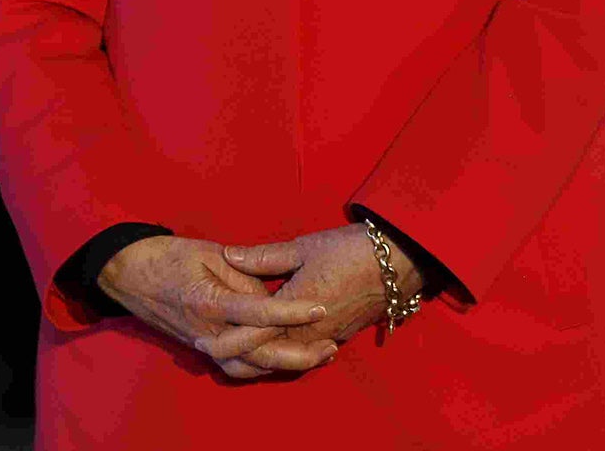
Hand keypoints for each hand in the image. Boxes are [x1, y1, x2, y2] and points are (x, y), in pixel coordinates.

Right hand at [96, 234, 332, 379]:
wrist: (126, 273)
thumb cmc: (167, 255)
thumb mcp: (208, 252)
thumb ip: (244, 272)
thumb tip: (273, 293)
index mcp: (209, 300)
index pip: (260, 311)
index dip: (293, 311)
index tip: (321, 307)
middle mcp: (209, 330)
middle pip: (261, 353)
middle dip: (300, 354)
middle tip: (331, 346)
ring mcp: (204, 344)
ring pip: (252, 368)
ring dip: (286, 365)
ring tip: (317, 355)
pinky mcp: (201, 349)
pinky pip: (237, 367)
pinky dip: (262, 368)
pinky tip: (282, 359)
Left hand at [217, 224, 419, 373]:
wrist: (397, 263)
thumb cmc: (347, 250)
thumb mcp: (302, 248)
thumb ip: (263, 257)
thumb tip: (229, 256)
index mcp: (298, 307)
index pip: (258, 332)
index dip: (232, 336)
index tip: (208, 338)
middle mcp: (313, 330)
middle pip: (273, 353)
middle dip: (245, 352)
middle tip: (216, 348)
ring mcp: (330, 336)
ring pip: (291, 356)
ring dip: (266, 355)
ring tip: (239, 348)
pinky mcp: (342, 336)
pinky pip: (308, 352)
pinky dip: (287, 352)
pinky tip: (273, 344)